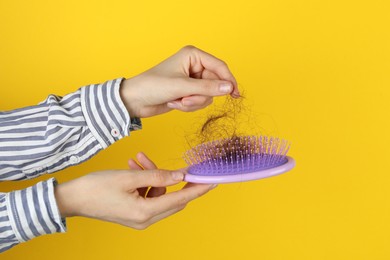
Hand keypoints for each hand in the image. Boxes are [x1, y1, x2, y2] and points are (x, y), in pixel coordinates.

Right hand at [55, 152, 215, 229]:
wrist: (73, 198)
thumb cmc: (97, 187)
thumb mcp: (129, 177)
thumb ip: (158, 175)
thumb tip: (180, 175)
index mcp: (145, 212)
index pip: (181, 199)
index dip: (198, 189)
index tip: (213, 181)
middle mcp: (145, 219)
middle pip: (173, 199)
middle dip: (174, 178)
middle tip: (179, 164)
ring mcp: (139, 218)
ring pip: (159, 194)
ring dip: (154, 175)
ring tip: (139, 159)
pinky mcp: (134, 213)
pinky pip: (149, 195)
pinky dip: (146, 181)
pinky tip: (134, 167)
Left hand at [120, 45, 238, 117]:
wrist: (135, 100)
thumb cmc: (153, 86)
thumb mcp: (182, 87)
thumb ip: (207, 88)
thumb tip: (229, 88)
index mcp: (193, 55)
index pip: (219, 67)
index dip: (228, 80)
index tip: (235, 94)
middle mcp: (194, 66)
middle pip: (214, 84)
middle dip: (200, 96)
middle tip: (185, 100)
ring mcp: (192, 80)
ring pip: (207, 95)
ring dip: (193, 103)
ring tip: (178, 101)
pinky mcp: (188, 92)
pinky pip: (199, 102)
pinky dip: (188, 106)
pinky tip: (175, 103)